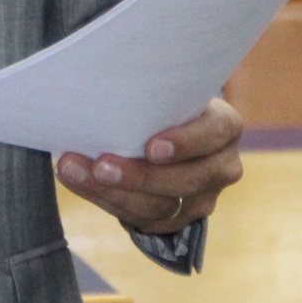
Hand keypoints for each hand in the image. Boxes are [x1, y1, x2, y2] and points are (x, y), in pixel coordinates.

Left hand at [56, 98, 242, 233]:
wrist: (173, 135)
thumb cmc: (166, 104)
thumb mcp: (171, 93)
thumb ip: (154, 94)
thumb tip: (107, 81)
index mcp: (225, 126)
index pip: (215, 133)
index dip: (186, 142)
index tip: (151, 147)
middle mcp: (222, 166)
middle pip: (186, 180)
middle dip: (139, 176)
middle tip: (101, 165)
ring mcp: (202, 199)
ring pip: (160, 207)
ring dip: (113, 191)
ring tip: (76, 170)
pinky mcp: (177, 221)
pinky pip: (141, 220)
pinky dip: (106, 199)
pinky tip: (80, 181)